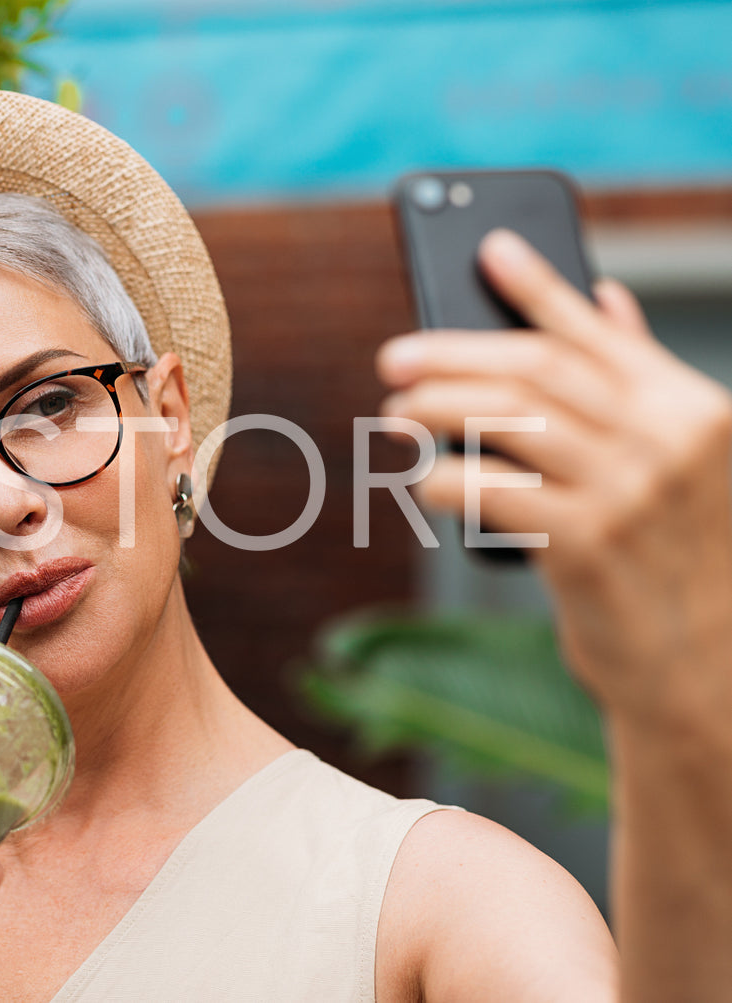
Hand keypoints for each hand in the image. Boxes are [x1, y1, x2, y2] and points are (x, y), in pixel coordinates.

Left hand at [375, 228, 731, 725]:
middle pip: (536, 372)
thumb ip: (639, 384)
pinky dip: (443, 476)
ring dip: (435, 410)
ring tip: (394, 412)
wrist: (705, 671)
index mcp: (693, 409)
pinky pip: (491, 491)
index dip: (538, 284)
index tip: (488, 247)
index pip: (597, 332)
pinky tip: (418, 476)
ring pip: (506, 422)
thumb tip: (604, 298)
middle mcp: (667, 442)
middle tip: (395, 357)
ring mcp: (629, 493)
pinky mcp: (586, 547)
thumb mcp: (682, 464)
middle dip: (455, 355)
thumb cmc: (681, 561)